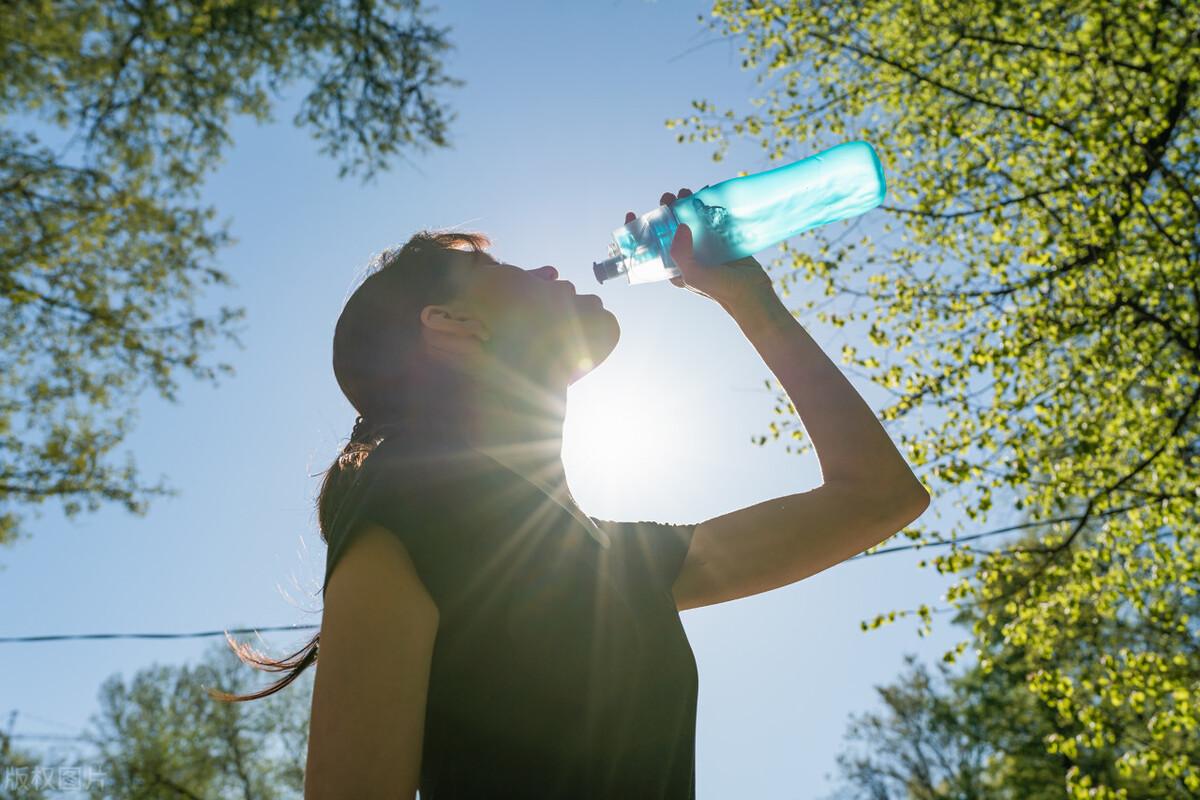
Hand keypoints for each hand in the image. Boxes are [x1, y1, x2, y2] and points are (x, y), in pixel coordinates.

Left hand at [625, 188, 774, 310]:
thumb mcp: (694, 275)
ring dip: (686, 204)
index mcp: (673, 265)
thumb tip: (679, 225)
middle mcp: (686, 254)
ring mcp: (703, 245)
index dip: (639, 230)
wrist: (752, 292)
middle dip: (666, 210)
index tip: (633, 213)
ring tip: (686, 192)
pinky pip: (710, 218)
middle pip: (670, 227)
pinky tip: (707, 193)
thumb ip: (682, 254)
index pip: (650, 247)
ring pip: (689, 219)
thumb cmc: (720, 289)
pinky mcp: (721, 239)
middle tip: (668, 197)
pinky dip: (707, 205)